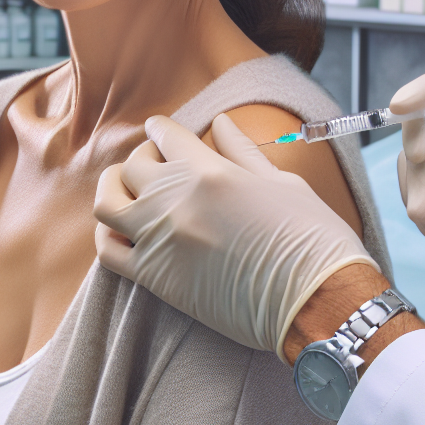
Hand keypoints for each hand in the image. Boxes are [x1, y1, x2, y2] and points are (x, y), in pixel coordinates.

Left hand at [94, 113, 378, 360]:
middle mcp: (176, 200)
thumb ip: (242, 151)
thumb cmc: (310, 237)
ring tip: (130, 191)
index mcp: (210, 171)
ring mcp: (161, 239)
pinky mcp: (156, 279)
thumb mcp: (280, 181)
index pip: (166, 135)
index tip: (162, 132)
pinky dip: (108, 235)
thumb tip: (219, 123)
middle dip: (143, 157)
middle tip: (157, 163)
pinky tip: (123, 230)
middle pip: (134, 165)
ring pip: (109, 201)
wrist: (316, 301)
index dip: (162, 129)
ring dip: (115, 189)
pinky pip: (108, 251)